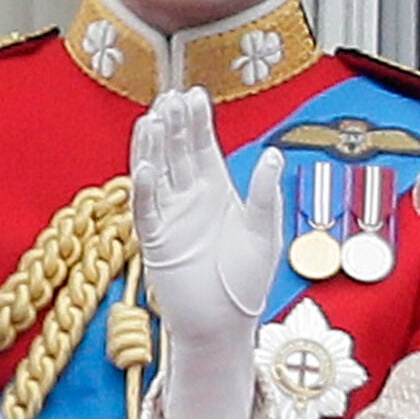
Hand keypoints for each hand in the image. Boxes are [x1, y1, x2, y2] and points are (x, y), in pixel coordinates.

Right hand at [130, 87, 282, 418]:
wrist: (224, 323)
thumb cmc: (247, 282)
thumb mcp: (266, 232)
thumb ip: (268, 194)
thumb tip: (274, 154)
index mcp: (216, 191)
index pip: (202, 147)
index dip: (197, 122)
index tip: (194, 95)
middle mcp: (189, 199)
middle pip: (176, 153)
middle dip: (172, 126)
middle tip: (170, 97)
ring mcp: (170, 218)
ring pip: (155, 173)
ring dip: (152, 148)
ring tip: (151, 119)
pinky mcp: (155, 242)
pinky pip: (146, 210)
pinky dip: (144, 188)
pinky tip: (146, 166)